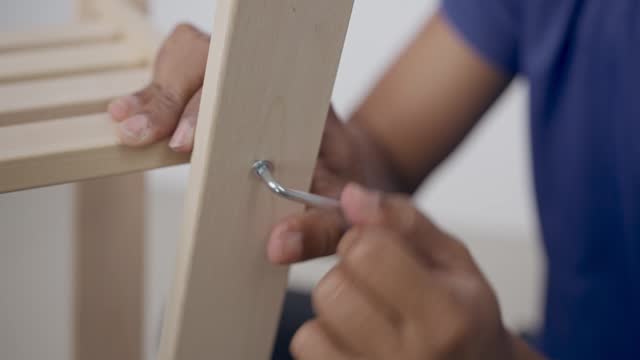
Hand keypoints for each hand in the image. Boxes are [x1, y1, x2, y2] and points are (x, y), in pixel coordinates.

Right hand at [108, 24, 404, 265]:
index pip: (251, 84)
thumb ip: (321, 226)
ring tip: (127, 126)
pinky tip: (131, 119)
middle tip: (139, 133)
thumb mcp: (346, 211)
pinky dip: (154, 93)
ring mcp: (243, 88)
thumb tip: (278, 243)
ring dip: (156, 91)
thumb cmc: (348, 187)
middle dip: (170, 95)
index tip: (186, 143)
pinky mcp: (220, 102)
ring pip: (190, 57)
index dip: (211, 108)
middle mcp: (270, 85)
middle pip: (210, 58)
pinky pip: (181, 77)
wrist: (353, 173)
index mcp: (303, 103)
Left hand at [290, 183, 518, 359]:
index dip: (364, 240)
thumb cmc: (462, 315)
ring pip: (314, 323)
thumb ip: (402, 220)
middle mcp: (413, 357)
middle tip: (376, 286)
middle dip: (347, 275)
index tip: (379, 249)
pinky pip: (306, 348)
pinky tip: (355, 338)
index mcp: (447, 315)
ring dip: (334, 309)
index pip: (366, 253)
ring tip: (369, 315)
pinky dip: (322, 337)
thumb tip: (351, 197)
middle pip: (333, 289)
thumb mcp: (452, 259)